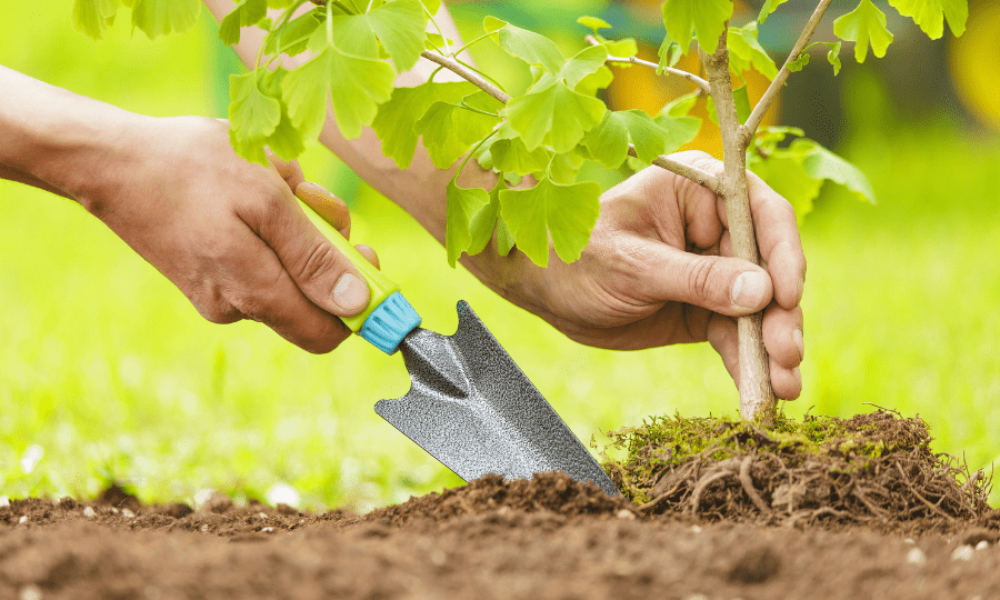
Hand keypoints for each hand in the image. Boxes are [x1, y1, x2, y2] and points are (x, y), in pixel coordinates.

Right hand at [75, 116, 378, 352]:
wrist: (109, 161)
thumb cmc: (192, 169)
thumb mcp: (267, 200)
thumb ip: (314, 257)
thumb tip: (356, 305)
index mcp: (255, 293)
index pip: (328, 333)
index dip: (358, 303)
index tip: (364, 256)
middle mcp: (236, 307)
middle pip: (310, 297)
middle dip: (323, 246)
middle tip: (309, 198)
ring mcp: (217, 294)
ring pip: (285, 271)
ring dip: (294, 228)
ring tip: (268, 183)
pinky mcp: (204, 277)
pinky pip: (257, 259)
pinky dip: (266, 226)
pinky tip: (245, 190)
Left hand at [515, 152, 805, 398]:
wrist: (544, 290)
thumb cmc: (578, 258)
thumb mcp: (632, 266)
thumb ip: (696, 279)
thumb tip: (763, 292)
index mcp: (699, 190)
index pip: (761, 214)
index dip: (783, 255)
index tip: (788, 297)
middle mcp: (717, 226)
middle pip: (770, 268)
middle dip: (781, 315)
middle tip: (786, 356)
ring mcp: (715, 270)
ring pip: (760, 309)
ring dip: (773, 347)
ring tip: (783, 386)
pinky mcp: (706, 309)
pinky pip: (736, 336)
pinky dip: (749, 363)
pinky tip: (763, 392)